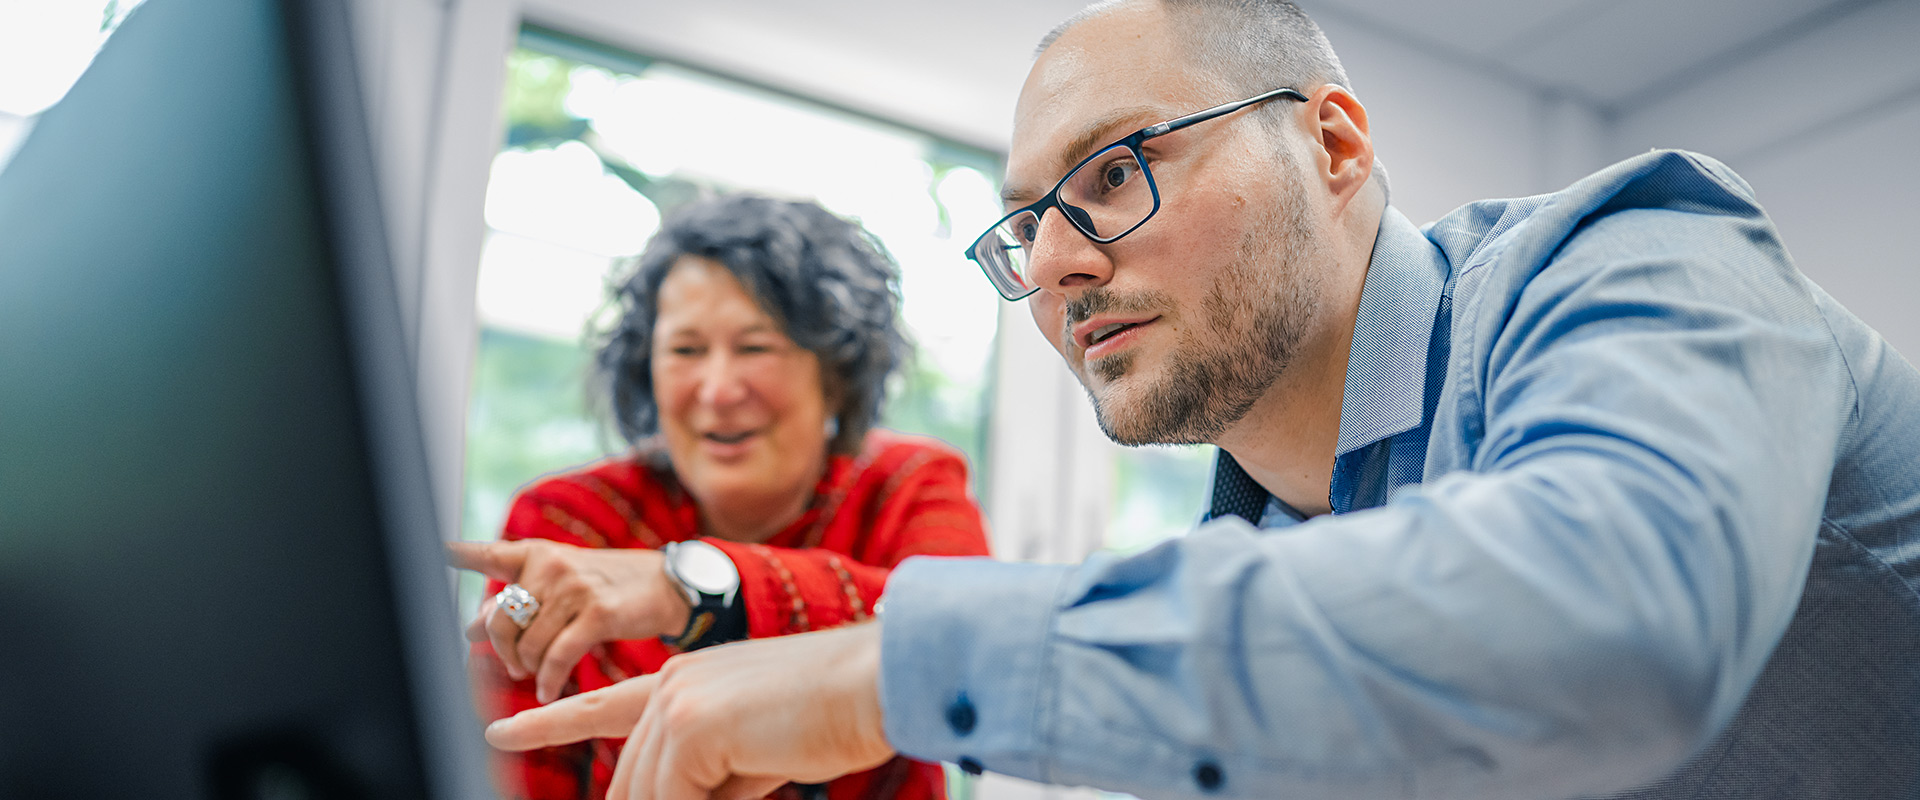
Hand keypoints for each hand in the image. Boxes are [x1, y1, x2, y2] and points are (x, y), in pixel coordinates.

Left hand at [448, 539, 693, 703]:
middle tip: (514, 666)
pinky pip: (558, 656)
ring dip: (528, 669)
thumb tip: (470, 628)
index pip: (490, 553)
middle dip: (502, 651)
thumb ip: (516, 602)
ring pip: (529, 643)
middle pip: (501, 619)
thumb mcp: (560, 584)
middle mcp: (552, 565)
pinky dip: (549, 679)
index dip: (459, 554)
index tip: (436, 551)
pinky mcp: (598, 613)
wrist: (665, 584)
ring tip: (537, 677)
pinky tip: (549, 689)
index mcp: (537, 554)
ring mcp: (575, 588)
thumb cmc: (606, 585)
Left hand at [485, 623, 894, 799]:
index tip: (500, 730)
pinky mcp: (692, 726)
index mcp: (687, 679)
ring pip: (648, 792)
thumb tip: (664, 798)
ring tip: (748, 769)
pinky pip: (673, 797)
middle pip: (634, 779)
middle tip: (728, 785)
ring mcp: (677, 700)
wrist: (875, 683)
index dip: (550, 722)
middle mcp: (672, 681)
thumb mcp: (756, 752)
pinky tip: (753, 780)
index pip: (604, 706)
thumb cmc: (832, 716)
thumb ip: (707, 775)